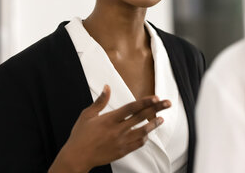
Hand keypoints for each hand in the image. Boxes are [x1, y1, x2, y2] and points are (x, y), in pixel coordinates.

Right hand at [49, 85, 170, 172]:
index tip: (156, 98)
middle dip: (156, 109)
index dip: (145, 102)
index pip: (132, 108)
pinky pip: (137, 144)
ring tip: (161, 119)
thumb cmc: (80, 135)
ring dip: (153, 124)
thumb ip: (100, 101)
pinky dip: (144, 138)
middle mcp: (118, 130)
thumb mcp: (87, 115)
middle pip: (141, 117)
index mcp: (110, 119)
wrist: (77, 157)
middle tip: (167, 103)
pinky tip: (147, 134)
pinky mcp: (121, 151)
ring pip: (142, 132)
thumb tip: (107, 87)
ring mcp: (121, 142)